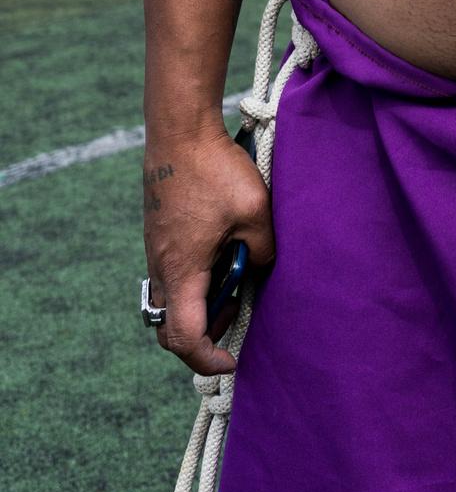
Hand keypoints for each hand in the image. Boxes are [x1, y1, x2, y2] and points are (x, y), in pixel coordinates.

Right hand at [143, 126, 274, 375]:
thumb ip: (263, 249)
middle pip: (169, 328)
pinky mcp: (160, 235)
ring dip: (200, 305)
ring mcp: (156, 251)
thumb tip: (261, 267)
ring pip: (170, 301)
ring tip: (236, 281)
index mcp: (182, 271)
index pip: (184, 338)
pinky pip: (172, 276)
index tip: (233, 361)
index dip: (207, 360)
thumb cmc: (215, 169)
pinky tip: (224, 254)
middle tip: (237, 316)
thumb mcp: (255, 211)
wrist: (180, 130)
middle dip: (202, 337)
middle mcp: (161, 268)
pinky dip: (195, 281)